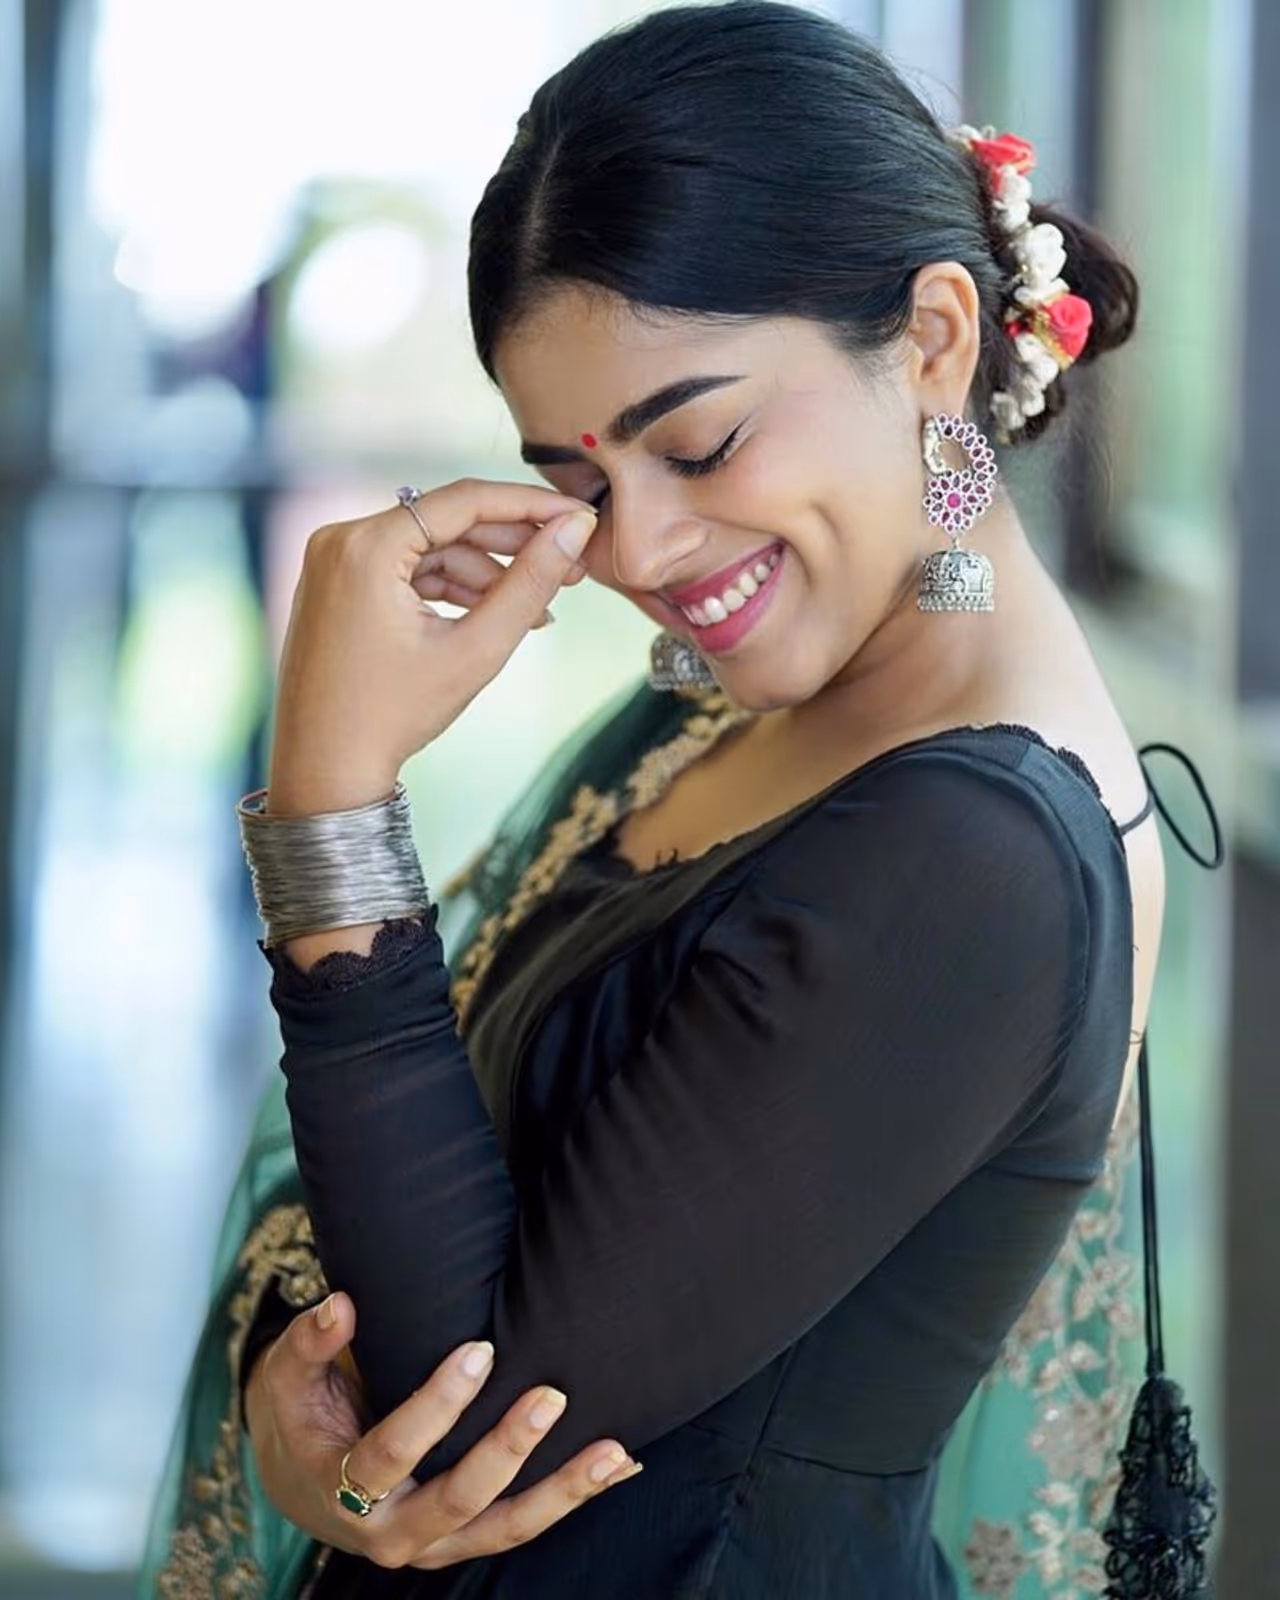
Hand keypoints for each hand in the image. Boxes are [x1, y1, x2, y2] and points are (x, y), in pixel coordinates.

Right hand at [246, 1291, 642, 1571]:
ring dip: (561, 1493)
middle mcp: (389, 1530)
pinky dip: (570, 1498)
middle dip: (507, 1451)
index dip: (436, 1408)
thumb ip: (309, 1341)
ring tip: (612, 1453)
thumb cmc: (299, 1412)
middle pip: (456, 1501)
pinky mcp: (464, 1538)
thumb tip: (341, 1304)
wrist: (299, 1480)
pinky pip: (519, 1525)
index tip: (479, 1351)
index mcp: (340, 1487)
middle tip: (550, 1395)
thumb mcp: (288, 1375)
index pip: (390, 1455)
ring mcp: (433, 1542)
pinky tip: (619, 1467)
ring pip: (502, 1528)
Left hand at [267, 479, 599, 814]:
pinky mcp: (335, 583)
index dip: (531, 505)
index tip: (580, 516)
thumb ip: (530, 585)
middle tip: (572, 567)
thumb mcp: (475, 650)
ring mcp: (333, 561)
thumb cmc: (393, 716)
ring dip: (484, 574)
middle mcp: (340, 539)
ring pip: (430, 548)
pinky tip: (491, 615)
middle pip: (446, 521)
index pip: (465, 501)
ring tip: (536, 612)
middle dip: (511, 545)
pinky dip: (449, 588)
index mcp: (365, 546)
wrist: (323, 769)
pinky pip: (405, 569)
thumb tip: (575, 530)